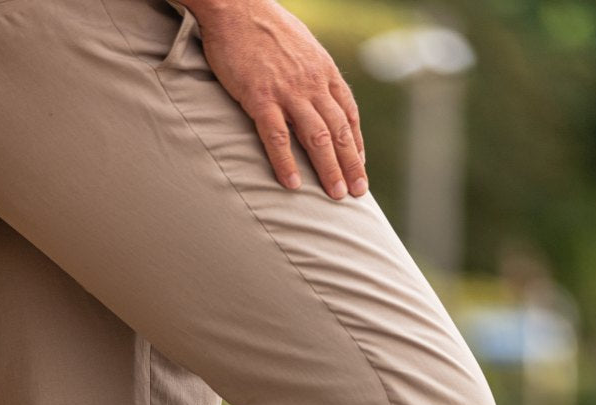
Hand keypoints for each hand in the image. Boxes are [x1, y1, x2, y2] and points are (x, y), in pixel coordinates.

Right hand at [184, 0, 367, 198]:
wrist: (235, 5)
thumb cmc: (263, 25)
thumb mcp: (300, 44)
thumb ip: (311, 70)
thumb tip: (315, 89)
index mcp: (323, 70)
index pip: (348, 113)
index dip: (356, 143)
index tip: (360, 166)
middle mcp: (312, 82)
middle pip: (339, 130)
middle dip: (351, 164)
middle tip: (357, 192)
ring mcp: (287, 91)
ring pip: (316, 137)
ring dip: (328, 169)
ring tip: (336, 195)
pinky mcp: (260, 97)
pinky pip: (277, 137)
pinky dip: (286, 162)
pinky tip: (293, 184)